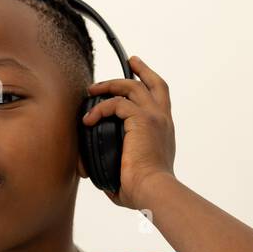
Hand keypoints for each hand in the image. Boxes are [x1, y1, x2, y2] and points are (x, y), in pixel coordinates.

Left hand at [79, 54, 175, 208]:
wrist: (153, 191)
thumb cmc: (144, 191)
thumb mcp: (132, 173)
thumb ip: (119, 166)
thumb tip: (99, 175)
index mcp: (164, 132)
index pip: (160, 101)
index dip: (150, 85)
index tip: (140, 76)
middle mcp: (162, 121)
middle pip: (154, 84)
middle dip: (141, 69)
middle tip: (131, 60)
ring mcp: (154, 117)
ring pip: (131, 87)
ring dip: (110, 85)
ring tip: (92, 89)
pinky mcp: (142, 119)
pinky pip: (116, 103)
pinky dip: (100, 108)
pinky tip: (88, 120)